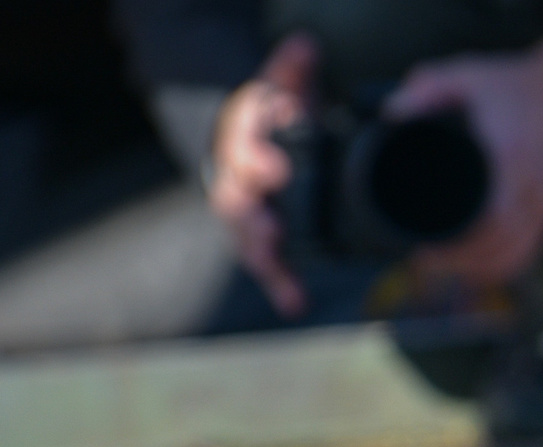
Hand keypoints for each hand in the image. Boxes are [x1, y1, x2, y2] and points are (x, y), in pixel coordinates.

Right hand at [208, 33, 317, 316]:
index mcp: (241, 145)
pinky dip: (281, 285)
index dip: (256, 159)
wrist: (249, 146)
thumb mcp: (277, 87)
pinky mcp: (261, 242)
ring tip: (278, 270)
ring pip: (246, 239)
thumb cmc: (268, 119)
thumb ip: (290, 71)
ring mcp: (246, 217)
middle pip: (237, 204)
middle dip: (252, 218)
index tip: (276, 169)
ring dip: (262, 256)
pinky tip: (294, 302)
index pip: (241, 150)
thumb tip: (306, 48)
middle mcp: (237, 184)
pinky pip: (270, 266)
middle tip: (270, 229)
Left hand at [384, 38, 542, 289]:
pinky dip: (506, 266)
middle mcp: (530, 192)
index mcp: (509, 164)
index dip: (454, 250)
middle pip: (496, 253)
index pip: (485, 228)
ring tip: (451, 266)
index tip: (424, 249)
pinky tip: (486, 268)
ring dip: (481, 270)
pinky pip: (531, 253)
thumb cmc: (523, 83)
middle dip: (458, 265)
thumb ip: (429, 87)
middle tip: (426, 260)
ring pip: (514, 258)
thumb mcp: (471, 75)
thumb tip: (391, 111)